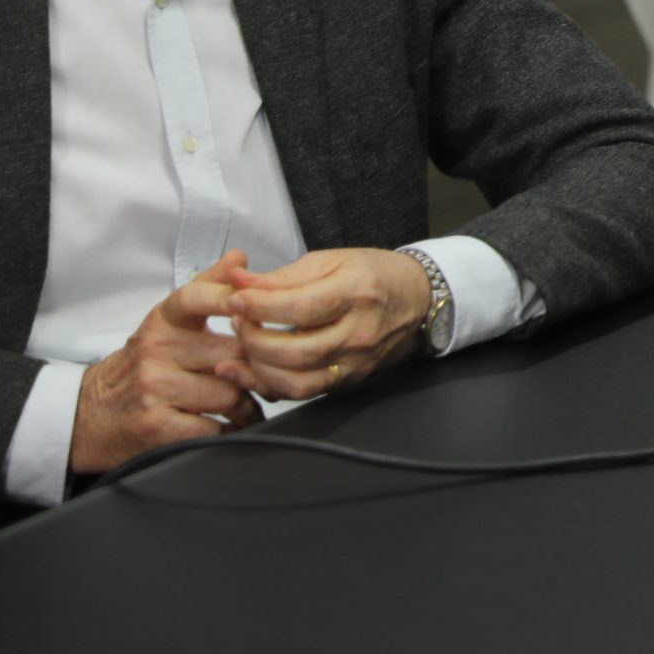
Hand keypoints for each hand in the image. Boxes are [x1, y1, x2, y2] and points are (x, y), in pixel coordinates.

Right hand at [70, 252, 262, 473]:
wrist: (90, 415)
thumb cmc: (141, 366)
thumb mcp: (166, 323)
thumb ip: (206, 289)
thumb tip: (239, 258)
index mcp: (163, 321)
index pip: (195, 296)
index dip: (228, 296)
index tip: (257, 304)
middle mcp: (156, 351)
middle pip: (232, 353)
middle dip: (257, 368)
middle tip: (266, 375)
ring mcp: (154, 389)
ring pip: (229, 393)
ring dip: (245, 405)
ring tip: (244, 405)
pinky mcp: (155, 426)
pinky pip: (213, 427)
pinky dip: (228, 430)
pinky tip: (228, 426)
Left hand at [217, 248, 430, 402]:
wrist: (418, 299)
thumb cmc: (374, 274)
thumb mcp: (331, 260)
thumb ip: (283, 276)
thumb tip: (238, 283)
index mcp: (356, 293)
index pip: (299, 307)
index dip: (259, 306)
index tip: (234, 299)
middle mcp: (359, 332)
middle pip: (295, 351)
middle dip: (253, 340)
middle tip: (237, 323)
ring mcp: (356, 362)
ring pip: (297, 381)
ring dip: (258, 369)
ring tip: (242, 349)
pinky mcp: (350, 380)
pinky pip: (306, 392)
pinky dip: (275, 386)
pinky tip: (256, 371)